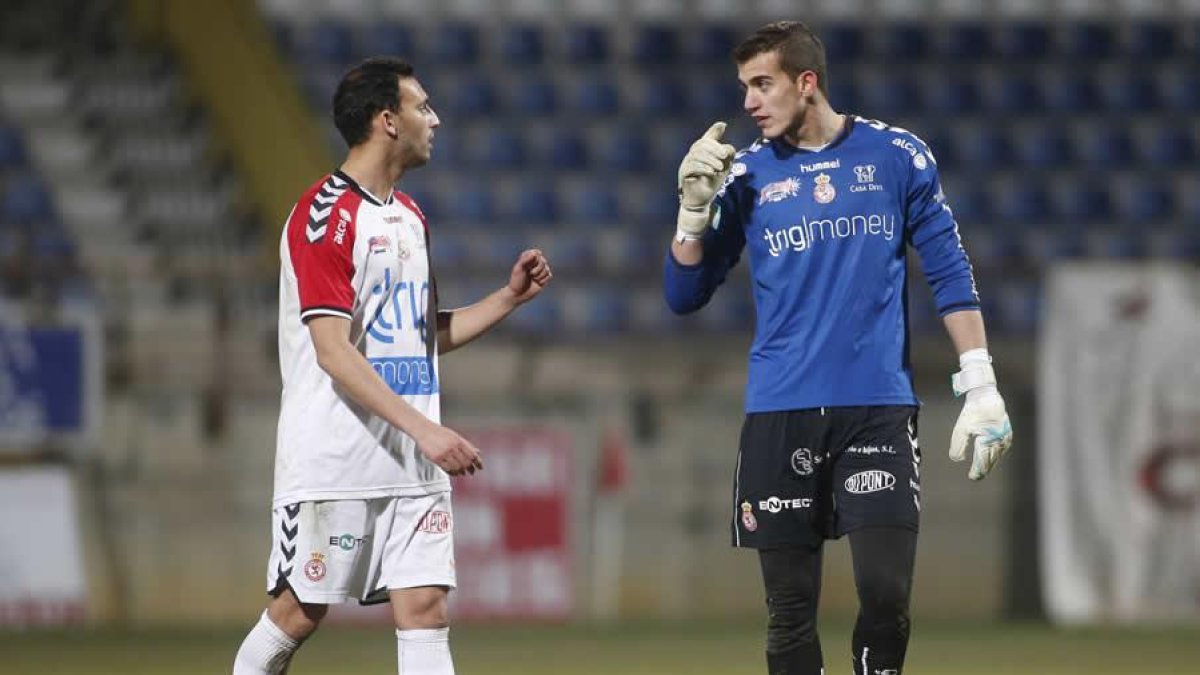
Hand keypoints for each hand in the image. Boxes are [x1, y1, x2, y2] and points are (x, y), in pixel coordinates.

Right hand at [412, 421, 482, 476]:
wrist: (424, 430)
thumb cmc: (439, 432)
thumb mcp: (455, 436)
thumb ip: (466, 445)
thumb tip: (477, 452)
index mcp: (459, 441)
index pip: (472, 454)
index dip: (477, 462)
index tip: (480, 467)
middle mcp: (452, 447)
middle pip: (465, 462)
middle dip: (470, 469)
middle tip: (471, 472)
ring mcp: (444, 453)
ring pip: (457, 467)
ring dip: (461, 471)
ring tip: (462, 473)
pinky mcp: (436, 458)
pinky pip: (447, 469)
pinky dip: (452, 472)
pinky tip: (454, 473)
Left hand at [506, 248, 551, 303]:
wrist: (518, 294)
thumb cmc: (516, 280)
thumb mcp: (518, 268)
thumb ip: (526, 259)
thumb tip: (536, 253)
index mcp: (527, 258)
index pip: (536, 253)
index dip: (534, 259)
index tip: (528, 265)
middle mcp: (534, 263)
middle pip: (543, 261)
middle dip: (537, 268)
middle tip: (530, 274)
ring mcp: (540, 271)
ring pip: (547, 269)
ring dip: (540, 275)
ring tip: (533, 279)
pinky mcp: (544, 278)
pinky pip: (549, 275)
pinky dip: (543, 280)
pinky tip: (537, 283)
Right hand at [677, 121, 736, 235]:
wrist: (703, 199)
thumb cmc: (712, 181)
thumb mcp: (724, 166)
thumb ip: (727, 155)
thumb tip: (727, 147)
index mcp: (702, 151)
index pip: (706, 138)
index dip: (714, 130)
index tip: (723, 125)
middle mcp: (693, 154)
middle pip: (701, 144)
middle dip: (715, 148)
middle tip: (725, 156)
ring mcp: (686, 163)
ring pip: (696, 154)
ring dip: (710, 159)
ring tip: (719, 168)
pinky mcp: (684, 173)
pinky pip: (691, 166)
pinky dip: (703, 168)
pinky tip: (711, 172)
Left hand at [949, 387, 1012, 479]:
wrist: (986, 396)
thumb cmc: (973, 411)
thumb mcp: (961, 428)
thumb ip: (958, 445)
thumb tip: (957, 459)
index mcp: (988, 440)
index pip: (982, 460)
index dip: (977, 470)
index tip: (972, 477)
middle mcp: (999, 441)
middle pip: (990, 460)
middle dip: (983, 469)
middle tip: (975, 476)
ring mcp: (1005, 438)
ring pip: (997, 456)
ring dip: (990, 463)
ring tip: (982, 470)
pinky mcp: (1007, 434)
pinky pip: (1002, 449)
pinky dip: (996, 454)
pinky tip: (992, 458)